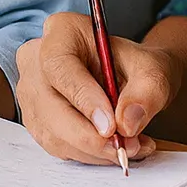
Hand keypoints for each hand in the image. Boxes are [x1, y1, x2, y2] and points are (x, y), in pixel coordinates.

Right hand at [16, 11, 180, 164]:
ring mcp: (31, 92)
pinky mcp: (37, 120)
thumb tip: (127, 123)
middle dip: (89, 136)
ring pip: (53, 132)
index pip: (59, 64)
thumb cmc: (136, 67)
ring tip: (130, 148)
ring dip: (93, 150)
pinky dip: (89, 155)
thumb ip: (147, 92)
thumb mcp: (154, 70)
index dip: (83, 97)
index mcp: (62, 31)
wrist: (131, 79)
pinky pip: (58, 146)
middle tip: (125, 148)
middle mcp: (36, 59)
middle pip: (50, 105)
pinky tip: (115, 149)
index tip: (111, 125)